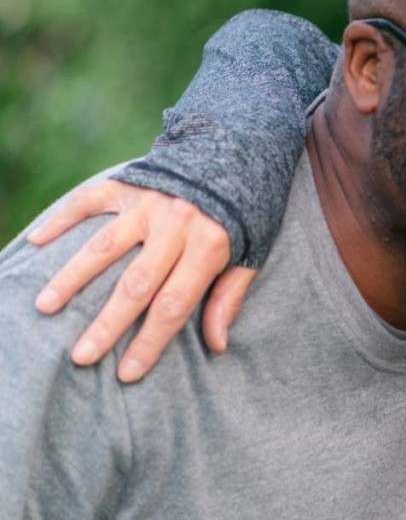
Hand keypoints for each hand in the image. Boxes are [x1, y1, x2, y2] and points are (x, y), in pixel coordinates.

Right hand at [27, 179, 255, 381]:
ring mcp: (148, 203)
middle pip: (135, 285)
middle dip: (107, 325)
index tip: (126, 373)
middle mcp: (175, 226)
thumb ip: (230, 296)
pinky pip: (89, 201)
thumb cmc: (247, 209)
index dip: (150, 342)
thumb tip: (217, 345)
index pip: (174, 305)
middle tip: (81, 356)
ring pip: (103, 246)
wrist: (240, 146)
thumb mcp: (252, 252)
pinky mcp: (128, 182)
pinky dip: (62, 220)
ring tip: (45, 307)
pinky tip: (38, 241)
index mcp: (209, 246)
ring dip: (72, 278)